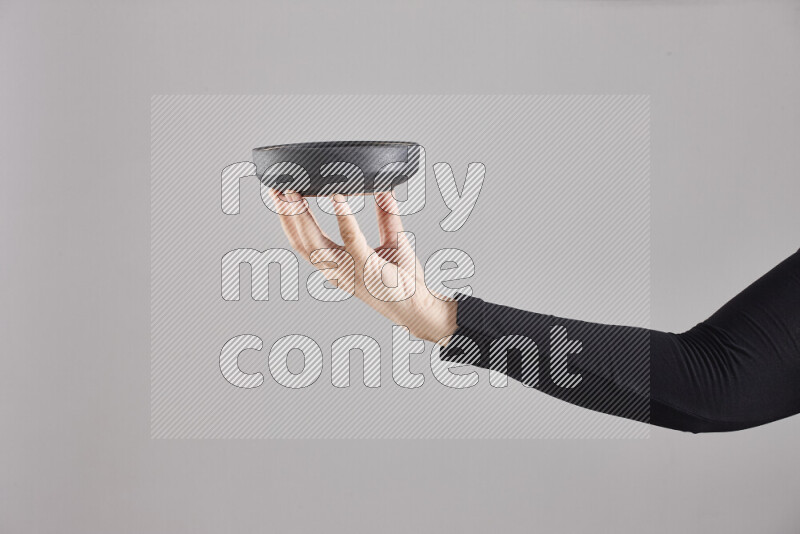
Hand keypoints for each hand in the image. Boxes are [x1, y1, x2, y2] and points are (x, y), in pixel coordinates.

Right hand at [268, 189, 457, 342]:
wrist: (419, 307)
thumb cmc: (403, 280)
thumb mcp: (392, 240)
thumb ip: (386, 215)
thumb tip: (384, 188)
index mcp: (335, 265)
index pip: (302, 240)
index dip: (287, 218)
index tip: (279, 194)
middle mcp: (335, 270)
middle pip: (300, 240)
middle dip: (285, 213)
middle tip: (276, 187)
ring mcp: (348, 271)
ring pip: (314, 241)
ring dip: (301, 214)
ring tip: (294, 190)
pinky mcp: (367, 268)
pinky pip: (351, 239)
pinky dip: (343, 217)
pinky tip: (338, 197)